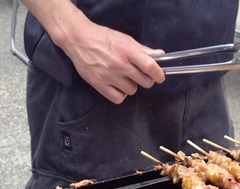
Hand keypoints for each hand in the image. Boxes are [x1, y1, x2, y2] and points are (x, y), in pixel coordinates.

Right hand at [22, 0, 165, 103]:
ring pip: (132, 91)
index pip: (149, 66)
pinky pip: (118, 99)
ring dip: (131, 86)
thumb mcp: (125, 39)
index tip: (160, 76)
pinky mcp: (99, 85)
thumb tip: (160, 55)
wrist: (79, 40)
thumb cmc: (103, 38)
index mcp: (127, 51)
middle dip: (146, 80)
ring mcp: (109, 76)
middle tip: (140, 75)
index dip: (158, 74)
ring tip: (124, 78)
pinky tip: (117, 86)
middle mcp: (119, 64)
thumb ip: (143, 50)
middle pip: (144, 82)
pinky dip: (120, 94)